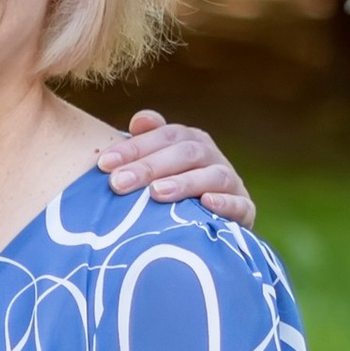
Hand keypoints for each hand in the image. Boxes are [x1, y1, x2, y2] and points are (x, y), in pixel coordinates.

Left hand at [88, 108, 254, 229]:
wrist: (212, 229)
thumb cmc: (174, 196)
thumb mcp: (157, 170)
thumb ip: (146, 145)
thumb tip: (138, 121)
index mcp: (190, 141)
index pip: (163, 136)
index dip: (135, 147)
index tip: (104, 164)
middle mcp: (212, 157)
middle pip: (184, 153)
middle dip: (149, 167)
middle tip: (118, 183)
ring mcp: (231, 182)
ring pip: (212, 175)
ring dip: (184, 183)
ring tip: (157, 193)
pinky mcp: (245, 209)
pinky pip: (239, 204)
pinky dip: (225, 203)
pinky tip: (206, 203)